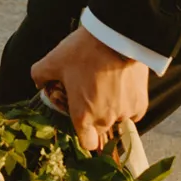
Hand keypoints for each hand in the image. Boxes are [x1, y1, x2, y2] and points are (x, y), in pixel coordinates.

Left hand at [30, 25, 149, 153]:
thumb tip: (39, 83)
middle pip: (100, 130)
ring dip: (112, 108)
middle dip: (95, 117)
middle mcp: (105, 120)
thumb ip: (40, 75)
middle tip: (90, 94)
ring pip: (117, 119)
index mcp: (83, 116)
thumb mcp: (54, 60)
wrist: (117, 37)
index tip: (80, 118)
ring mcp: (125, 113)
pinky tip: (121, 85)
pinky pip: (133, 111)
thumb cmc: (83, 51)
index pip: (86, 143)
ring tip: (107, 85)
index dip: (83, 134)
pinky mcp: (141, 103)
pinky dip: (127, 103)